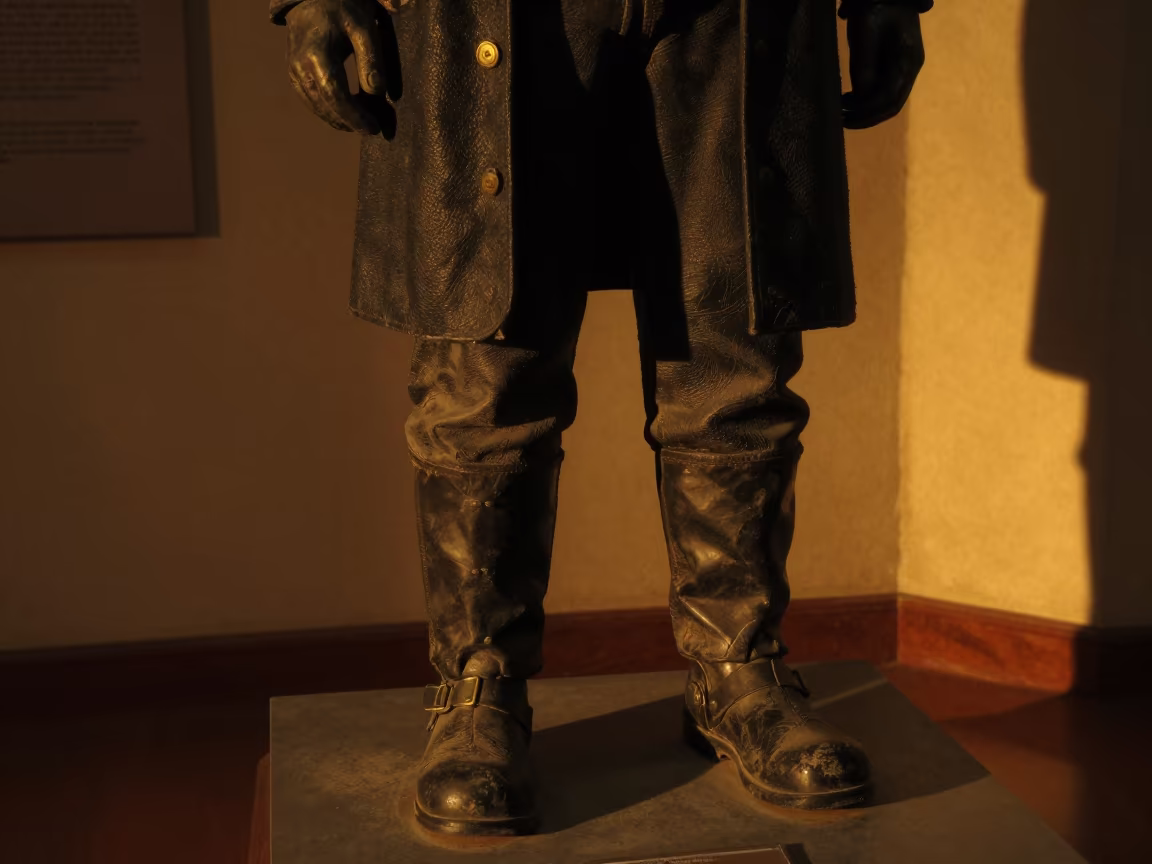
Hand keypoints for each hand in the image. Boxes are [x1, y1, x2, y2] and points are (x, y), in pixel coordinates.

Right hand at [285, 0, 384, 133]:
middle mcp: (300, 66)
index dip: (355, 115)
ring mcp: (294, 71)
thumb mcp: (364, 28)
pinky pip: (310, 100)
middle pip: (325, 106)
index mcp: (317, 54)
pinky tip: (345, 114)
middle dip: (349, 122)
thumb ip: (371, 60)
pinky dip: (328, 111)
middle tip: (372, 129)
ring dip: (339, 120)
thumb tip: (377, 93)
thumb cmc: (342, 9)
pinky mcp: (294, 74)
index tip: (374, 127)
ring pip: (316, 107)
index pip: (336, 95)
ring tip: (362, 124)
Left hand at [842, 6, 924, 129]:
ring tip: (842, 111)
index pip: (890, 99)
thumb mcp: (864, 38)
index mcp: (907, 62)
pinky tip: (850, 99)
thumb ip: (864, 69)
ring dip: (866, 110)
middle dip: (867, 117)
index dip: (867, 114)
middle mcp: (909, 69)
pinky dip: (867, 99)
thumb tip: (860, 99)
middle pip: (891, 104)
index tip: (845, 118)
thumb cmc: (874, 10)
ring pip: (888, 100)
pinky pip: (884, 90)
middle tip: (842, 121)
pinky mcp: (895, 65)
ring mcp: (904, 67)